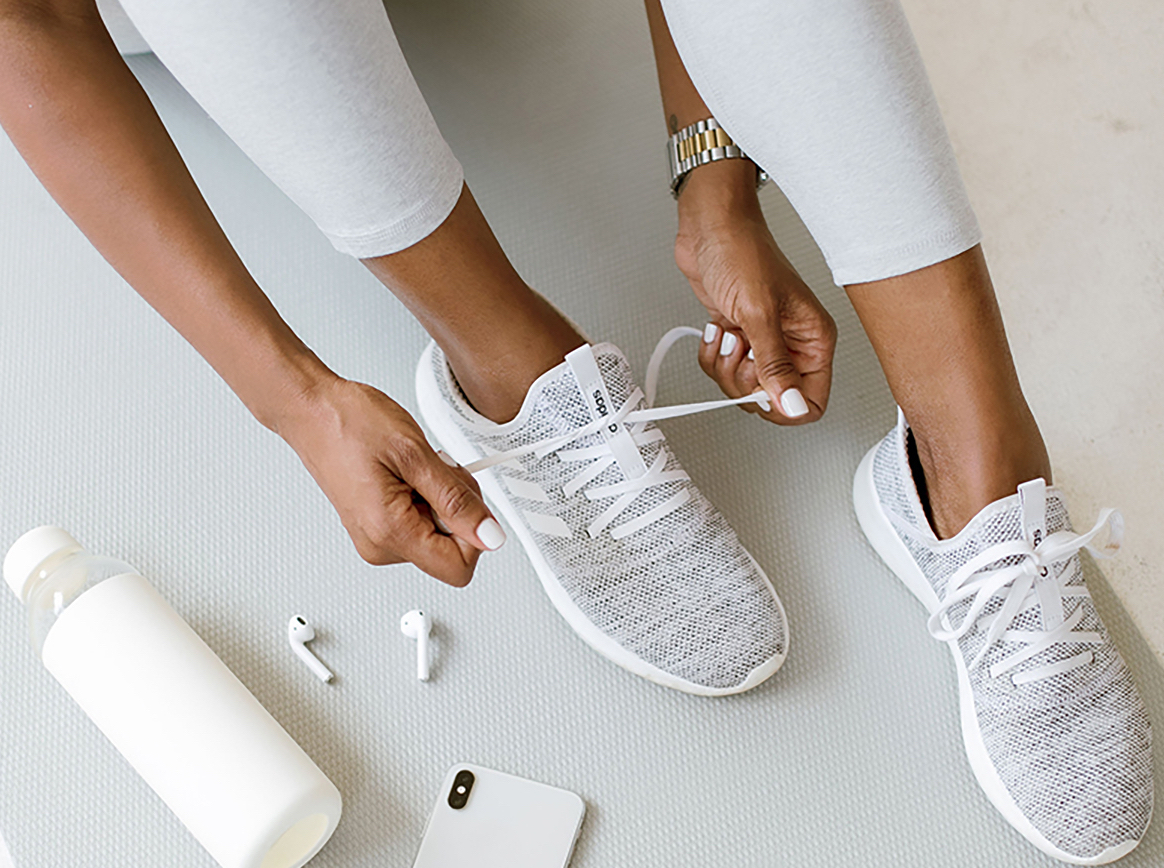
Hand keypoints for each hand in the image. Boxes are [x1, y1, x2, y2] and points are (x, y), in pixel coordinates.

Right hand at [274, 375, 503, 585]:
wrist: (312, 411)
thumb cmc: (349, 424)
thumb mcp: (416, 455)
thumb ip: (457, 500)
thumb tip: (489, 535)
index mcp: (390, 533)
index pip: (458, 568)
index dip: (475, 533)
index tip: (468, 499)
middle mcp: (380, 546)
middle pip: (450, 550)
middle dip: (457, 508)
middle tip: (437, 470)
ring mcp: (375, 538)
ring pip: (436, 533)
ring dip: (440, 499)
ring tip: (415, 467)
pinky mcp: (375, 527)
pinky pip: (418, 522)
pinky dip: (424, 497)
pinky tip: (407, 473)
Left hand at [674, 160, 835, 423]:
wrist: (709, 229)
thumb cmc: (741, 252)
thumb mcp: (759, 312)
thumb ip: (775, 364)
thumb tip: (792, 405)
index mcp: (813, 339)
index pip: (812, 400)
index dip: (784, 405)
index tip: (761, 388)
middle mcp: (792, 344)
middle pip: (772, 399)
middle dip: (746, 381)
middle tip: (742, 349)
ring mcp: (763, 341)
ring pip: (743, 386)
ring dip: (726, 367)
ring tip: (729, 333)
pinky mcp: (739, 337)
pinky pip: (723, 369)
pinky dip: (712, 355)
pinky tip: (718, 329)